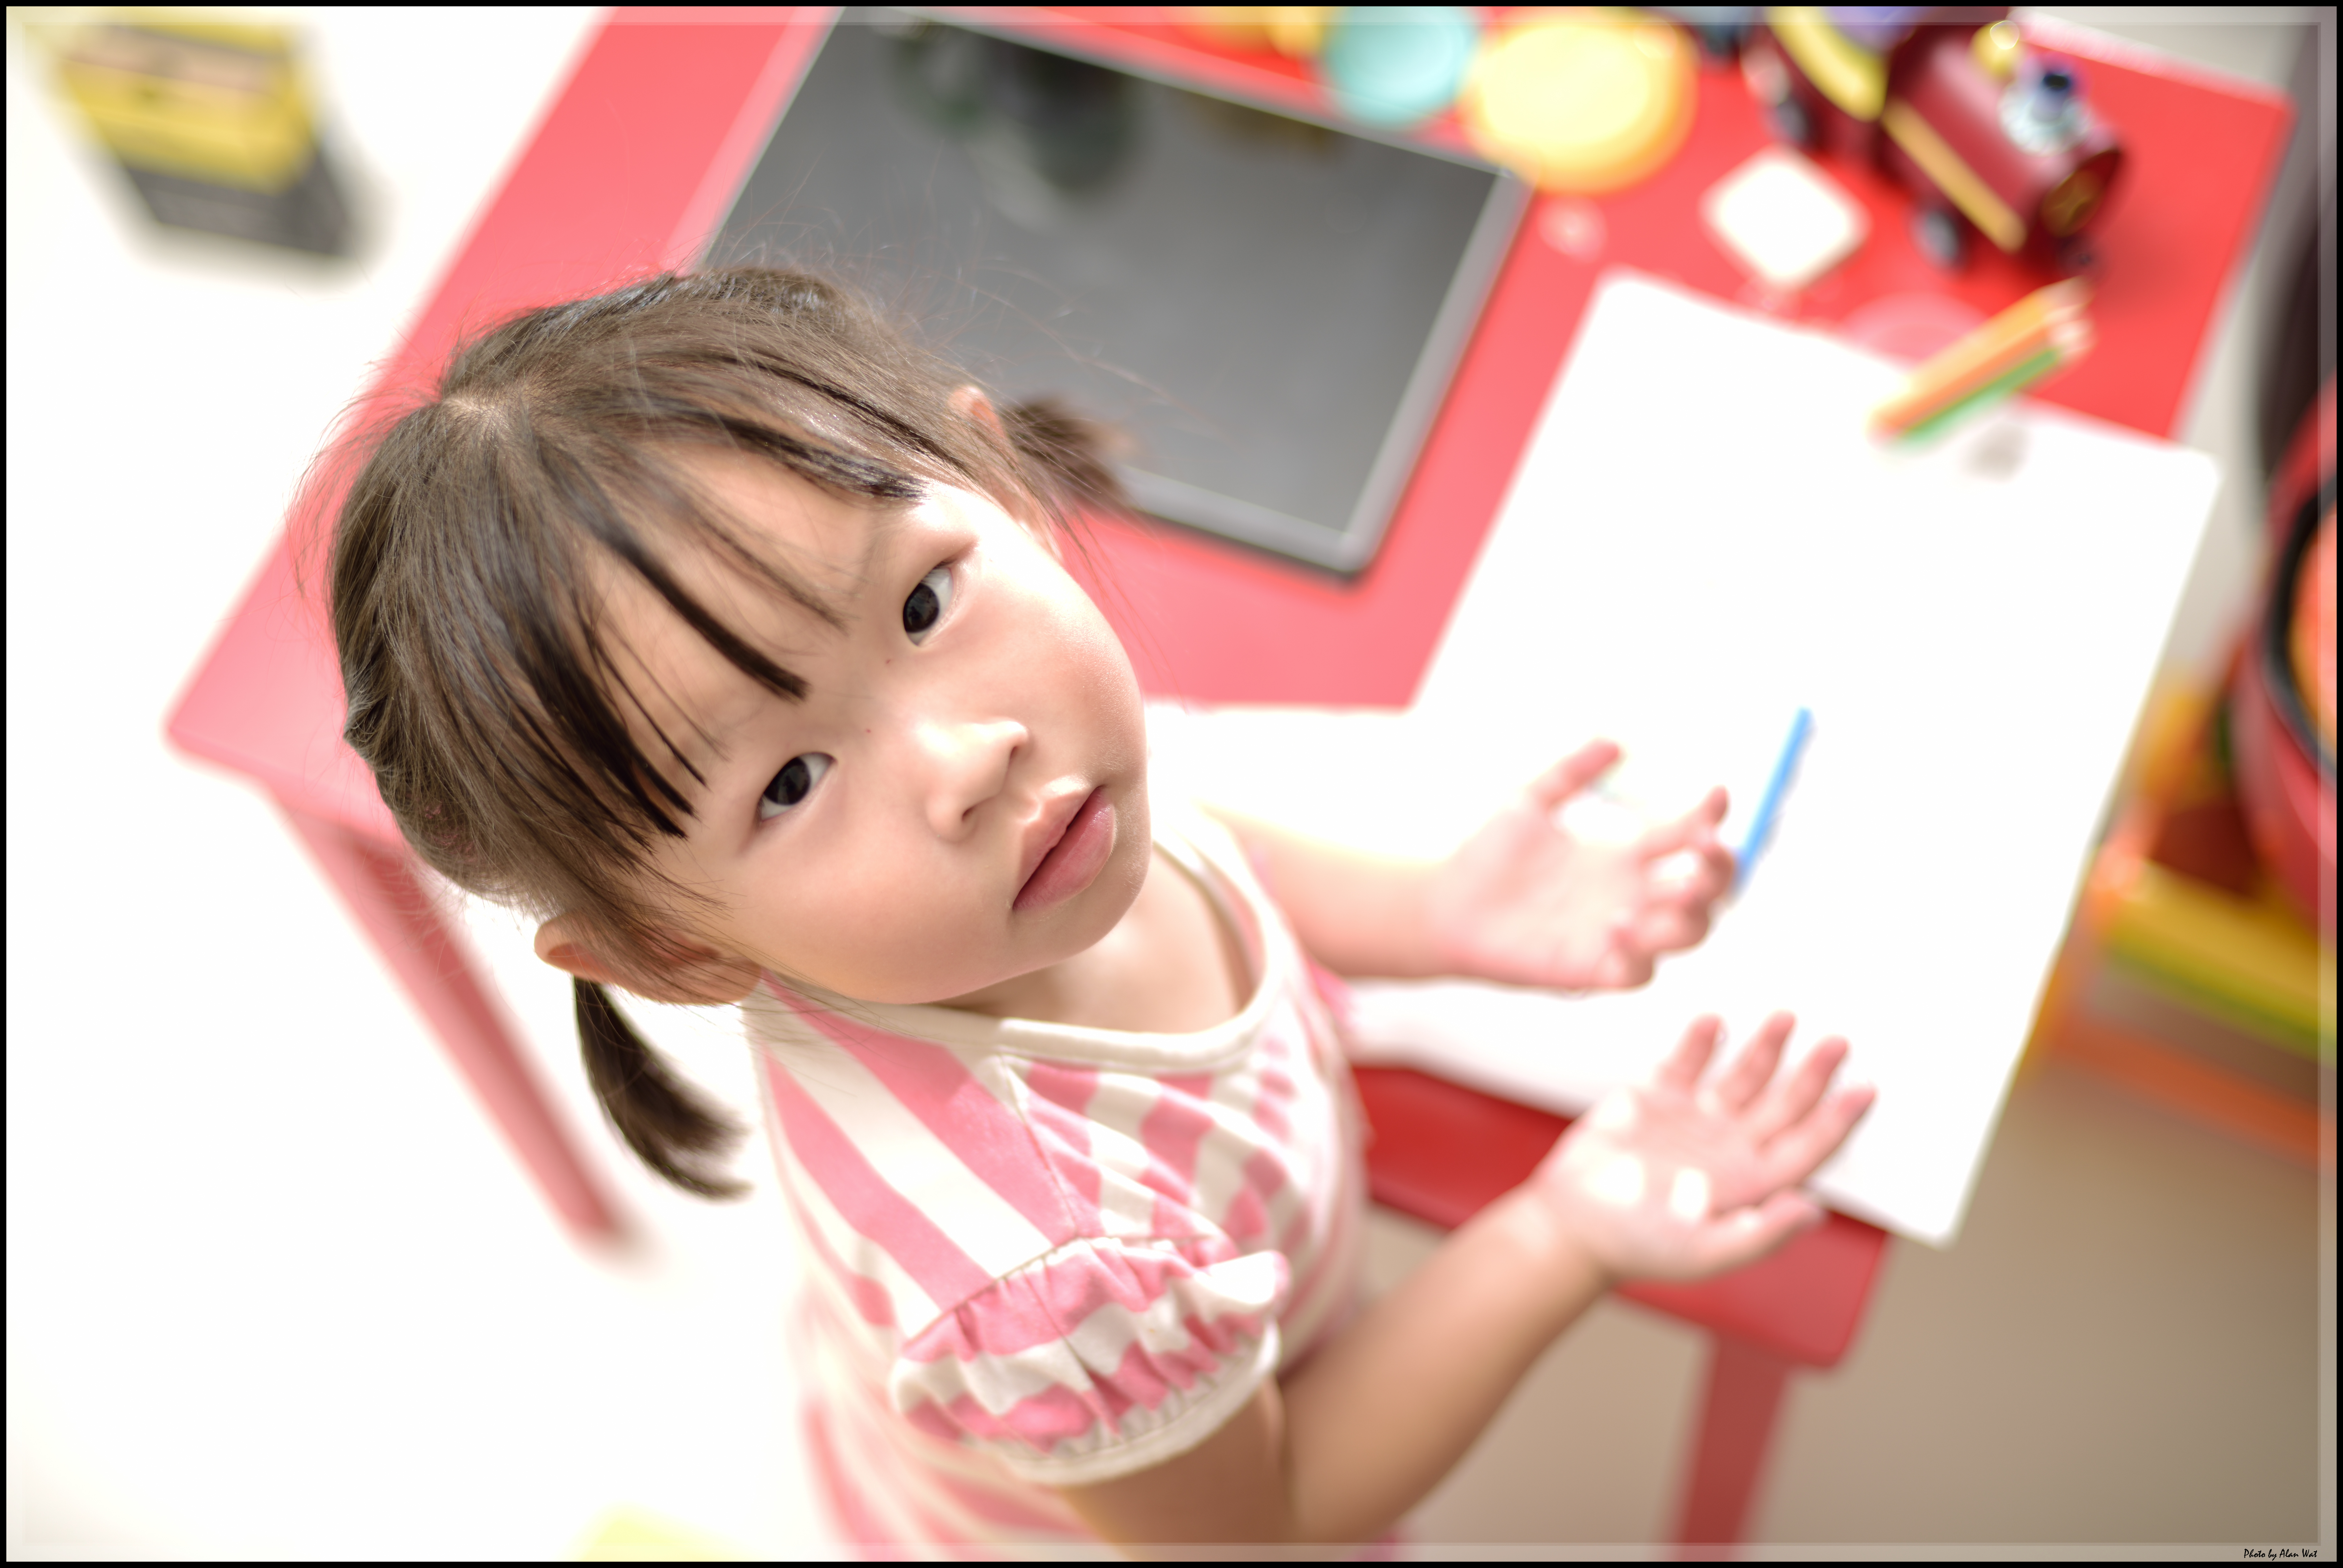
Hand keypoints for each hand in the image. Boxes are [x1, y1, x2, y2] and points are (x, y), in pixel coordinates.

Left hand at [1425, 741, 1734, 990]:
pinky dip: (1637, 953)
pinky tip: (1615, 926)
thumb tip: (1613, 740)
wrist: (1446, 904)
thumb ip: (1570, 772)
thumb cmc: (1488, 857)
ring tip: (1672, 889)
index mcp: (1626, 857)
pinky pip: (1636, 973)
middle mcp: (1632, 895)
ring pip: (1687, 933)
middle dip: (1720, 869)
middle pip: (1707, 890)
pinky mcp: (1592, 969)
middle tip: (1707, 844)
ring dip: (1689, 912)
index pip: (1689, 836)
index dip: (1711, 817)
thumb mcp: (1531, 802)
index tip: (1717, 792)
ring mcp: (1619, 935)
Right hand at [1527, 1013, 1873, 1283]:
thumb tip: (1814, 1211)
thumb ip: (1762, 1233)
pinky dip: (1701, 1042)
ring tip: (1785, 1018)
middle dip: (1813, 1073)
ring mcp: (1694, 1121)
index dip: (1837, 1120)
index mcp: (1750, 1184)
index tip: (1864, 1090)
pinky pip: (1687, 1062)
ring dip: (1766, 1048)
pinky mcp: (1656, 1099)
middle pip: (1784, 1104)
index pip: (1807, 1146)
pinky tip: (1716, 1023)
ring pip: (1743, 1076)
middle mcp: (1729, 1148)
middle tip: (1838, 1042)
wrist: (1572, 1223)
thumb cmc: (1635, 1245)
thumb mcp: (1705, 1251)